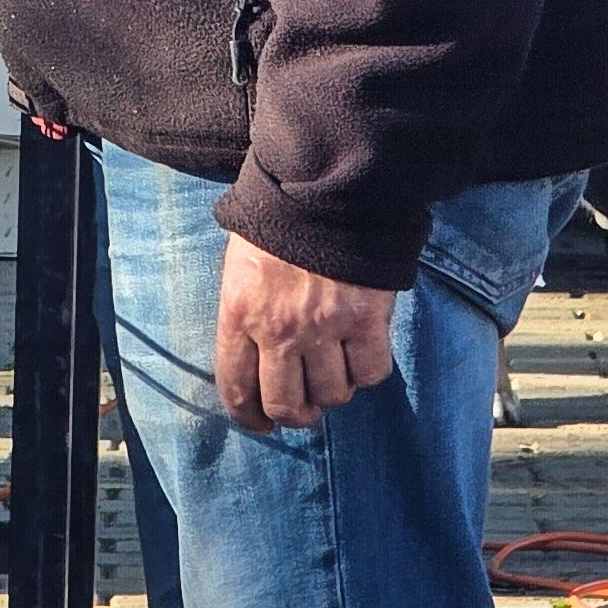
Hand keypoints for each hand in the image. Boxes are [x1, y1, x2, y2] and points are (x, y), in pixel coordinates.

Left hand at [213, 236, 399, 433]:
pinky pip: (371, 372)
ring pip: (332, 395)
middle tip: (303, 406)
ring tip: (334, 371)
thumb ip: (243, 313)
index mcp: (239, 312)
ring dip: (334, 391)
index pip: (236, 387)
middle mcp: (279, 330)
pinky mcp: (367, 320)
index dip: (249, 417)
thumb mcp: (240, 264)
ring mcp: (324, 327)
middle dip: (295, 413)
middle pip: (286, 404)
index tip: (260, 423)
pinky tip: (362, 353)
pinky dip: (368, 372)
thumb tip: (251, 357)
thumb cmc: (277, 220)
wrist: (327, 184)